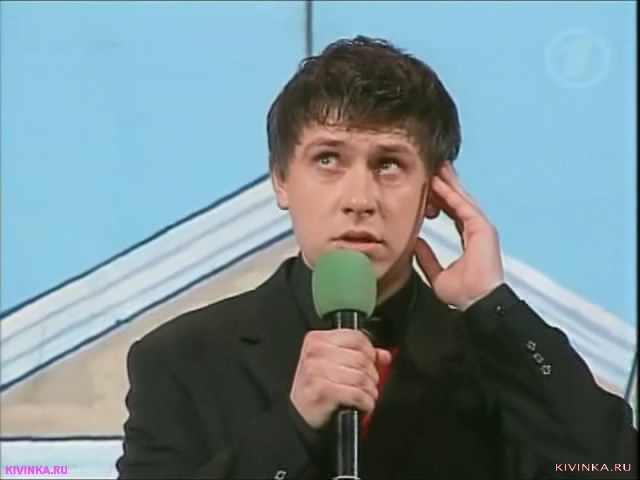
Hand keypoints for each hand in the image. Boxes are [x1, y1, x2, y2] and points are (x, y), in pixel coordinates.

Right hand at [289, 330, 391, 428]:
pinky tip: (363, 405)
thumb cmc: (316, 387)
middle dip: (372, 374)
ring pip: (361, 376)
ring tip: (367, 395)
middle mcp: (315, 352)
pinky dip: (366, 402)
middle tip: (370, 384)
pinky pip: (357, 393)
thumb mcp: (332, 364)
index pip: (356, 337)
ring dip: (370, 390)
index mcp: (317, 339)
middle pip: (361, 358)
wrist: (299, 414)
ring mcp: (317, 370)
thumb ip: (359, 355)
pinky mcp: (323, 390)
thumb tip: (384, 355)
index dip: (370, 351)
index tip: (371, 363)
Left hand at [415, 162, 503, 309]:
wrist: (477, 303)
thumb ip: (427, 257)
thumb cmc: (462, 294)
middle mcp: (476, 229)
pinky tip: (438, 183)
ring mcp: (481, 227)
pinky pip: (462, 207)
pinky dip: (450, 194)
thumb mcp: (437, 273)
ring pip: (461, 199)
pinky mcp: (482, 228)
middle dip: (445, 185)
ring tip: (435, 167)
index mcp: (468, 238)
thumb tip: (415, 243)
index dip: (440, 199)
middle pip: (458, 201)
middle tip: (432, 168)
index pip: (453, 212)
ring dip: (447, 183)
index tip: (427, 188)